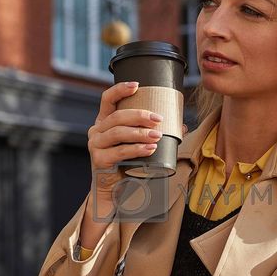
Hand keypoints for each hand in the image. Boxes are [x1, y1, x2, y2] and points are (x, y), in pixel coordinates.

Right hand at [87, 82, 187, 198]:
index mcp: (104, 122)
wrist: (114, 190)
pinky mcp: (99, 160)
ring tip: (158, 136)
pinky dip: (136, 149)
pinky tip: (150, 149)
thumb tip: (181, 126)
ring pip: (118, 133)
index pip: (108, 99)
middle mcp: (96, 131)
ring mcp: (95, 145)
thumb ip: (154, 133)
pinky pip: (119, 152)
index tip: (137, 85)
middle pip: (117, 117)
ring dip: (140, 133)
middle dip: (140, 115)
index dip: (120, 90)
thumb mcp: (138, 144)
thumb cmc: (127, 164)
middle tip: (159, 119)